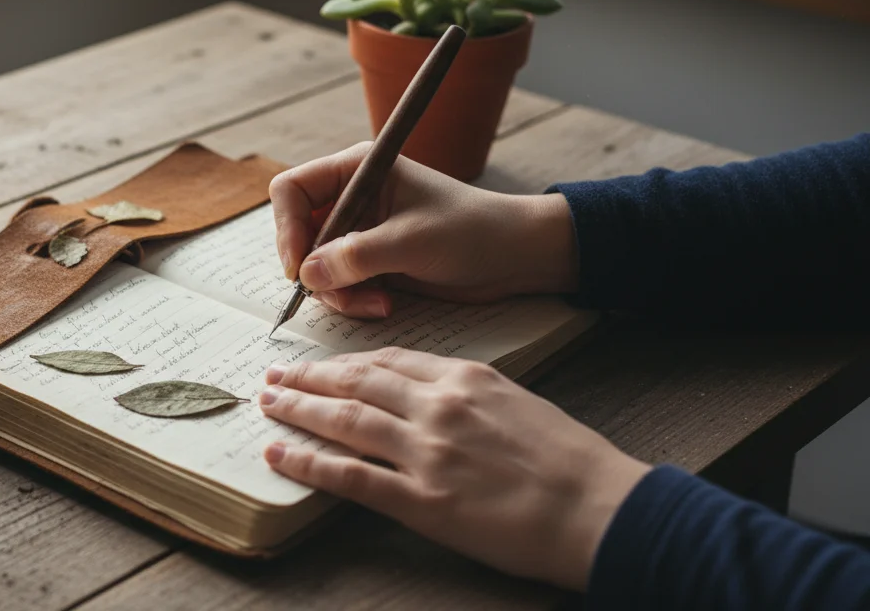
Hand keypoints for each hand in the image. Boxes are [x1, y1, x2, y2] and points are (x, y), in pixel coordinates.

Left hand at [258, 348, 649, 590]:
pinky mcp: (423, 500)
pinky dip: (309, 463)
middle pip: (356, 381)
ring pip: (345, 419)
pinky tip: (280, 455)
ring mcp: (427, 452)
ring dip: (299, 409)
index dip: (347, 361)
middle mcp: (439, 406)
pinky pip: (351, 476)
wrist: (600, 508)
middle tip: (275, 374)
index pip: (388, 361)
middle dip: (310, 377)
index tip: (321, 363)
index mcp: (465, 378)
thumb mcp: (519, 402)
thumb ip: (471, 395)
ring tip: (268, 404)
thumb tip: (432, 397)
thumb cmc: (571, 460)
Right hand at [269, 143, 577, 316]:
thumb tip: (307, 274)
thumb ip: (356, 256)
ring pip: (315, 266)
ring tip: (376, 303)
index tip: (300, 267)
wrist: (514, 257)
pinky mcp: (369, 261)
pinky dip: (353, 300)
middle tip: (339, 292)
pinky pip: (338, 284)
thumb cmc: (471, 231)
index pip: (291, 190)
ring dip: (338, 292)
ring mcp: (359, 231)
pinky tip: (384, 304)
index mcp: (357, 169)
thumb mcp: (412, 241)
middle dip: (315, 270)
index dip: (287, 228)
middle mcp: (351, 197)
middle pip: (298, 233)